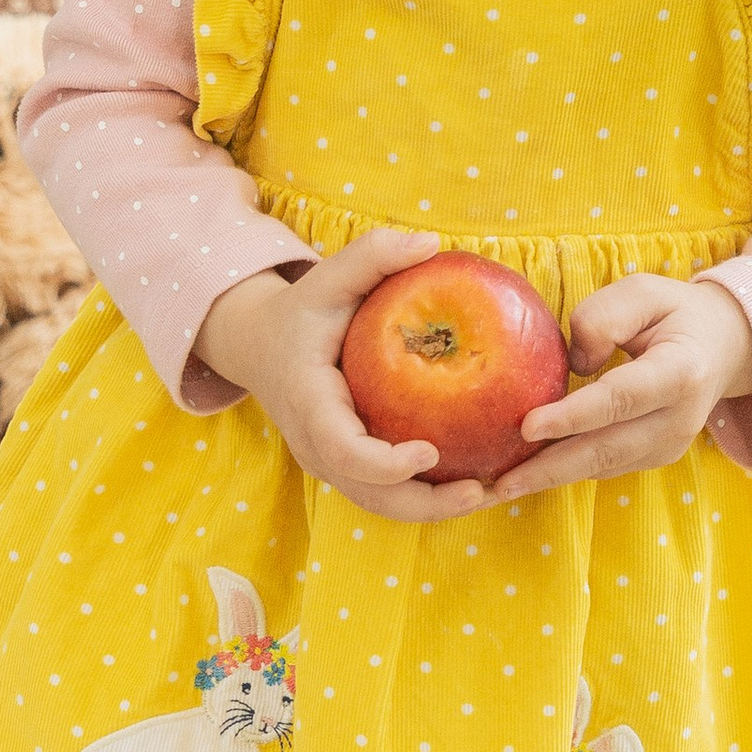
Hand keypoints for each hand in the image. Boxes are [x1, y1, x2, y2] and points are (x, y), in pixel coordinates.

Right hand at [197, 230, 496, 524]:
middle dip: (425, 504)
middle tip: (482, 490)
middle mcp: (314, 445)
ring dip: (434, 509)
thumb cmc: (303, 310)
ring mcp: (329, 463)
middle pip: (368, 494)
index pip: (342, 449)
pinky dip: (428, 496)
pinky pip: (386, 493)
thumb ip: (372, 255)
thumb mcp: (328, 276)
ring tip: (489, 492)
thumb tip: (429, 243)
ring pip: (380, 503)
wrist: (262, 346)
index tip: (431, 453)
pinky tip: (477, 480)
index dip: (385, 463)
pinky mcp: (347, 468)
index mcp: (308, 402)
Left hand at [486, 273, 751, 500]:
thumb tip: (574, 364)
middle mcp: (679, 420)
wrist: (724, 347)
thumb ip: (605, 317)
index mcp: (681, 372)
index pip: (621, 398)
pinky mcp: (653, 458)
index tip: (528, 425)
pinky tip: (524, 473)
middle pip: (606, 448)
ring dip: (548, 477)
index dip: (574, 416)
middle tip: (497, 483)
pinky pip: (603, 466)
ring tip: (496, 487)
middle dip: (548, 468)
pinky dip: (563, 472)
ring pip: (600, 465)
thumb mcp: (644, 292)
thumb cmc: (675, 313)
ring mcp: (668, 446)